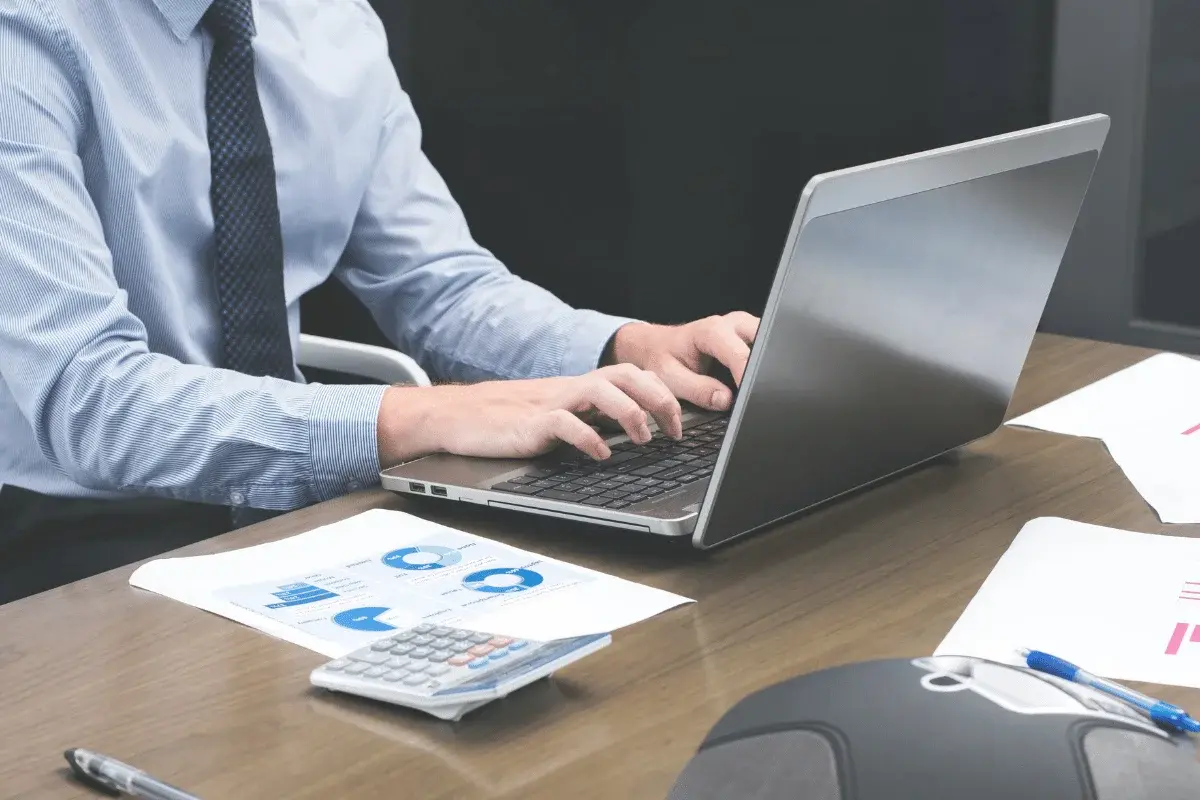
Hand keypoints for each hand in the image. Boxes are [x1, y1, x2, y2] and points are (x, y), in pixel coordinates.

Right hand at [376, 364, 682, 467]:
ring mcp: (551, 403)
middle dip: (659, 399)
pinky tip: (600, 454)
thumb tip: (632, 435)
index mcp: (580, 387)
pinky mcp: (531, 423)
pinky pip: (565, 423)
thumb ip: (590, 421)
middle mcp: (571, 389)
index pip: (632, 375)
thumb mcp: (558, 417)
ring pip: (601, 391)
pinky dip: (588, 438)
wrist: (456, 416)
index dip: (663, 393)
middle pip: (627, 375)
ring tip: (643, 439)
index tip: (682, 423)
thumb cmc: (507, 421)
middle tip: (673, 430)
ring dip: (630, 413)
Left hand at [607, 311, 759, 411]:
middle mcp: (732, 325)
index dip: (748, 380)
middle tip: (758, 393)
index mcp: (712, 331)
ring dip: (766, 366)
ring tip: (756, 388)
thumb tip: (726, 400)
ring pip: (770, 344)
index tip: (749, 400)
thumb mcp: (671, 378)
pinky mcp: (750, 338)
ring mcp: (744, 328)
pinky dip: (764, 366)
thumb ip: (698, 390)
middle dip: (765, 368)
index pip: (741, 355)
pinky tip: (756, 381)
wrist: (656, 346)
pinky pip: (765, 349)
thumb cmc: (661, 359)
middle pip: (764, 342)